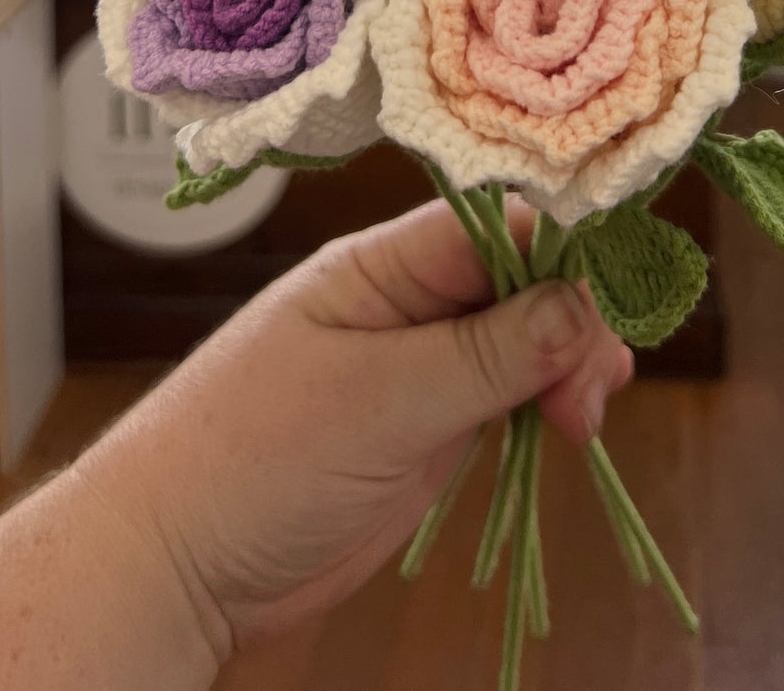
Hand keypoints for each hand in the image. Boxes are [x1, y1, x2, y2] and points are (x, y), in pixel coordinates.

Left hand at [76, 199, 632, 667]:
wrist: (176, 560)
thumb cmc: (251, 459)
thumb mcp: (380, 400)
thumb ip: (486, 353)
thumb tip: (581, 304)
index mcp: (380, 264)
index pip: (496, 224)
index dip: (563, 254)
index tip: (607, 311)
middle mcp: (405, 301)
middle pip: (522, 281)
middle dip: (572, 325)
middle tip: (590, 395)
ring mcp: (417, 365)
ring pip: (522, 340)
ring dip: (566, 368)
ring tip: (583, 418)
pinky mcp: (424, 426)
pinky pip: (504, 396)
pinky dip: (543, 406)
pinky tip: (570, 426)